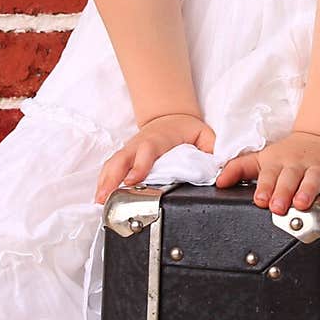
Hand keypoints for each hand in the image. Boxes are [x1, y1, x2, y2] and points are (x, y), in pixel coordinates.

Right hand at [94, 113, 215, 203]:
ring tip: (99, 202)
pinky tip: (100, 197)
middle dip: (113, 178)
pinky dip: (103, 181)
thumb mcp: (204, 135)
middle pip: (122, 159)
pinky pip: (110, 168)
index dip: (139, 166)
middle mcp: (140, 144)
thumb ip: (212, 151)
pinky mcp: (124, 156)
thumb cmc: (186, 129)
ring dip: (104, 182)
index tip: (133, 181)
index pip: (147, 152)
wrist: (170, 116)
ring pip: (113, 164)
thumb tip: (219, 169)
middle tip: (107, 197)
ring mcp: (129, 150)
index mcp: (159, 140)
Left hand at [215, 129, 319, 225]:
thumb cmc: (288, 155)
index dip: (264, 186)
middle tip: (278, 207)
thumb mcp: (263, 159)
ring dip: (309, 191)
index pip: (269, 174)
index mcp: (278, 162)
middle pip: (290, 176)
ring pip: (315, 179)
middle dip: (284, 191)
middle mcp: (298, 164)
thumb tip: (218, 182)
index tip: (260, 199)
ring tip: (303, 204)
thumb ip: (239, 170)